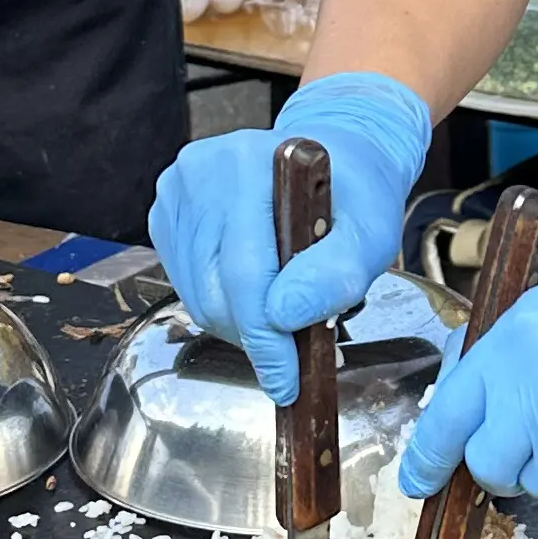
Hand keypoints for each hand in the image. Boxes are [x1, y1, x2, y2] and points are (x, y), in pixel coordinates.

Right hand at [149, 71, 431, 399]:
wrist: (334, 157)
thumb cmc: (354, 194)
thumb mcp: (371, 231)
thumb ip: (337, 272)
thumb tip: (286, 314)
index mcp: (252, 165)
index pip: (246, 274)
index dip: (265, 339)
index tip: (285, 381)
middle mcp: (203, 170)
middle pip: (215, 291)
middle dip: (256, 335)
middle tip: (295, 347)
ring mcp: (177, 190)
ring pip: (196, 296)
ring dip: (238, 323)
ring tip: (280, 310)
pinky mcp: (166, 213)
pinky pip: (185, 284)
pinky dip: (221, 304)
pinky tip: (255, 288)